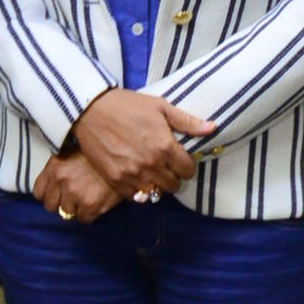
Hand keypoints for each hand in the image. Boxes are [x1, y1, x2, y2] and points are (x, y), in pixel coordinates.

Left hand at [36, 152, 123, 222]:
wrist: (125, 156)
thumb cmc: (100, 153)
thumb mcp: (73, 151)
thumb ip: (60, 167)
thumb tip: (54, 184)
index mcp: (54, 166)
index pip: (38, 193)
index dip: (48, 195)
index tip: (57, 194)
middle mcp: (61, 180)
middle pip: (50, 206)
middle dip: (61, 204)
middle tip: (73, 198)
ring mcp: (75, 193)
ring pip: (67, 214)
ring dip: (76, 209)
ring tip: (87, 198)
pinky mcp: (90, 205)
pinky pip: (83, 219)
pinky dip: (89, 214)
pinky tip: (97, 203)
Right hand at [72, 87, 215, 195]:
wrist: (90, 110)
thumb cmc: (128, 105)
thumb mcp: (160, 107)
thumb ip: (187, 122)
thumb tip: (212, 128)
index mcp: (165, 146)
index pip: (187, 170)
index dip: (186, 165)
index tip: (179, 160)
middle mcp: (151, 164)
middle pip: (173, 185)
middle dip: (172, 176)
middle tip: (164, 166)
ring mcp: (132, 175)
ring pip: (155, 194)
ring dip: (155, 185)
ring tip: (151, 173)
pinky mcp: (115, 180)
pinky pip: (135, 197)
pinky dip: (138, 190)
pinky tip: (136, 178)